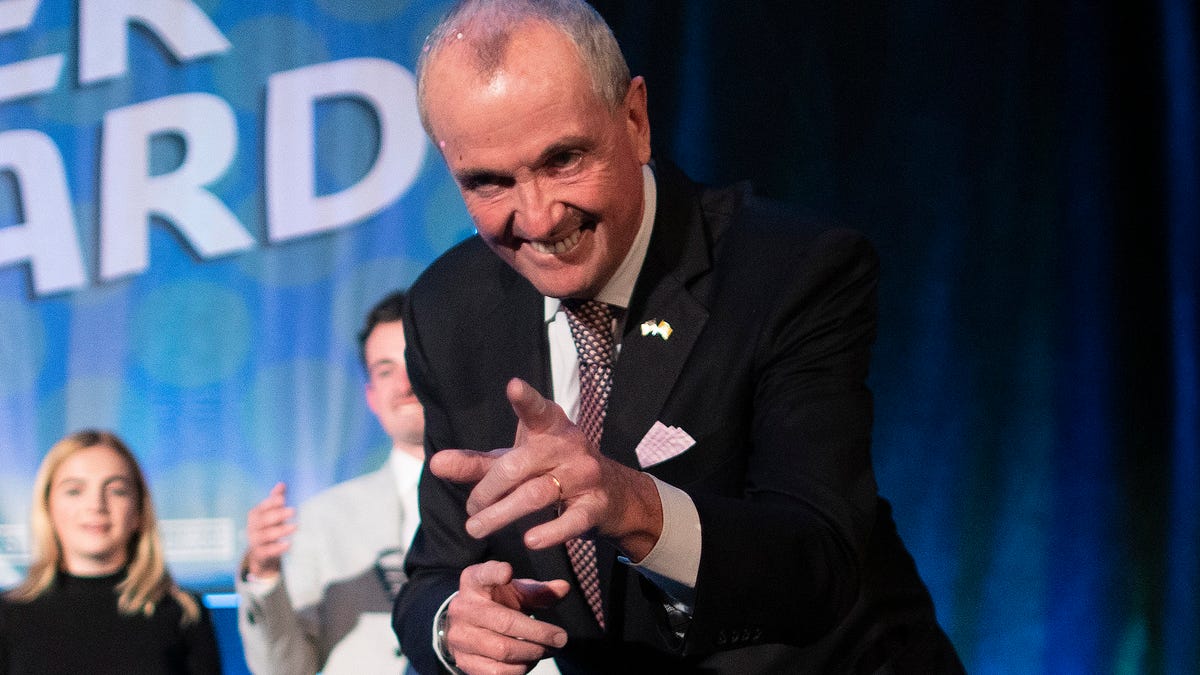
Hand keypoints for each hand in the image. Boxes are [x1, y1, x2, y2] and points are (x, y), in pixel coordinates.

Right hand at [243, 482, 296, 578]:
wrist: (260, 553)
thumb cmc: (269, 527)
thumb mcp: (272, 513)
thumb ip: (276, 499)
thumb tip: (282, 484)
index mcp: (255, 514)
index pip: (263, 507)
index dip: (272, 503)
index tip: (283, 499)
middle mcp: (253, 527)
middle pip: (264, 520)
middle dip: (278, 515)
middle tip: (293, 511)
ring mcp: (255, 541)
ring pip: (267, 535)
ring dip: (281, 531)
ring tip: (295, 527)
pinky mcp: (260, 554)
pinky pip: (268, 551)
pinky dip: (278, 548)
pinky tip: (289, 544)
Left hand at [429, 378, 662, 559]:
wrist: (614, 495)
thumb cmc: (552, 470)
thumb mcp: (515, 462)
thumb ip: (476, 465)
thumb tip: (435, 464)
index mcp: (550, 428)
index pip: (537, 411)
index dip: (526, 400)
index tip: (514, 387)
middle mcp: (569, 446)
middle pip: (518, 466)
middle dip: (487, 492)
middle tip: (470, 512)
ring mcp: (585, 476)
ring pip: (537, 495)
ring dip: (502, 514)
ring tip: (475, 528)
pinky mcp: (596, 506)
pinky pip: (571, 520)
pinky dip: (550, 532)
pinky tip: (529, 540)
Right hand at [444, 561, 568, 674]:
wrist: (466, 625)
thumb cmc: (496, 602)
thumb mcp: (515, 591)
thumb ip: (539, 590)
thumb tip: (564, 588)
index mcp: (474, 582)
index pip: (483, 574)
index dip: (495, 573)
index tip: (508, 571)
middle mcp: (463, 608)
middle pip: (505, 622)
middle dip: (539, 633)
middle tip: (560, 638)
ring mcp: (460, 636)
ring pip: (503, 650)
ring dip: (532, 653)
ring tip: (548, 650)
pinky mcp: (463, 661)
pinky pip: (497, 672)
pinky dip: (519, 669)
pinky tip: (529, 661)